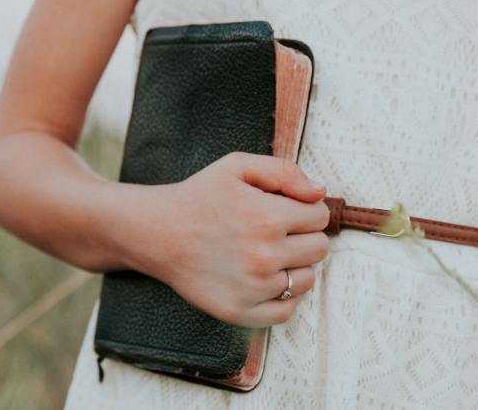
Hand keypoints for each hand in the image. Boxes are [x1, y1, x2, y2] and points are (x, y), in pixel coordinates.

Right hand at [121, 152, 330, 327]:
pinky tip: (264, 280)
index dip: (305, 210)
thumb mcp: (237, 166)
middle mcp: (264, 255)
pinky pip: (286, 310)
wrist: (157, 232)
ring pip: (306, 280)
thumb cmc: (198, 197)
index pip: (320, 217)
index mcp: (268, 217)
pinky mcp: (240, 311)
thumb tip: (320, 193)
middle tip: (275, 232)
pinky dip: (282, 297)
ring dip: (294, 266)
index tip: (284, 210)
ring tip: (266, 255)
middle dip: (303, 236)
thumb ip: (285, 171)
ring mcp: (253, 287)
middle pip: (319, 249)